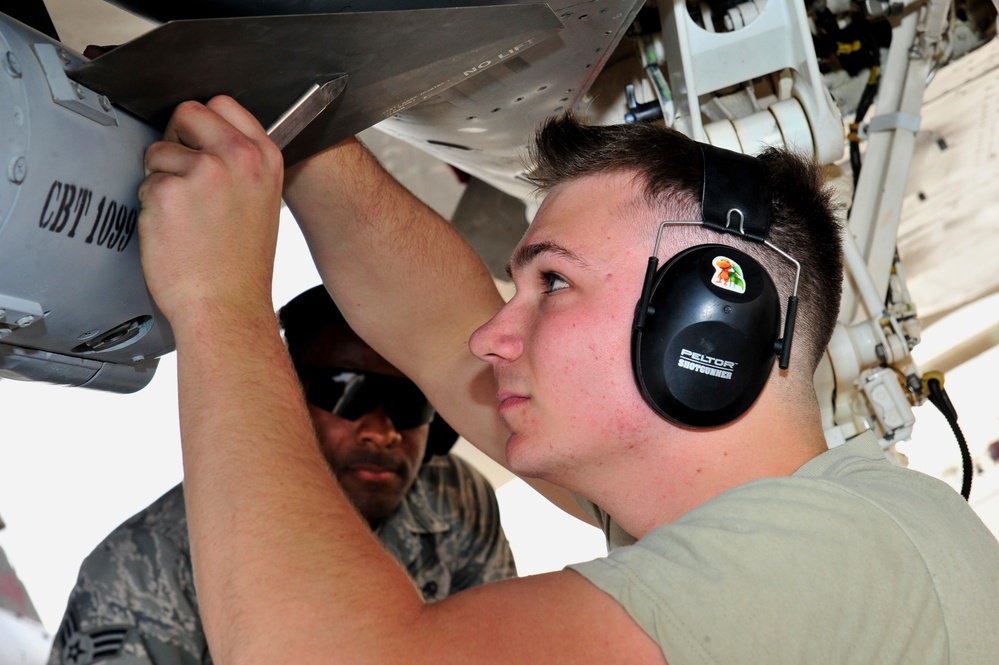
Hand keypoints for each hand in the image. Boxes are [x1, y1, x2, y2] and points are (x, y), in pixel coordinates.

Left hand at [138, 95, 284, 329]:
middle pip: (188, 113)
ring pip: (160, 150)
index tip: (200, 145)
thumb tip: (205, 135)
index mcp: (266, 157)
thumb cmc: (240, 265)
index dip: (204, 125)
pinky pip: (145, 182)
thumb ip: (242, 162)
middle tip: (187, 179)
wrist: (228, 307)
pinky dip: (151, 206)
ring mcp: (205, 173)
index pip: (223, 104)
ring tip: (186, 217)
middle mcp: (239, 158)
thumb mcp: (262, 200)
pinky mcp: (169, 192)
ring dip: (162, 179)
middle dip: (178, 140)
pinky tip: (174, 231)